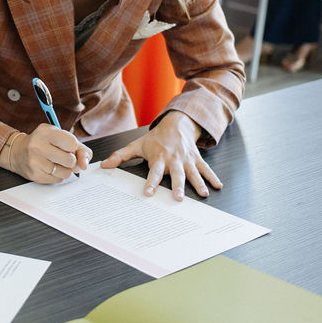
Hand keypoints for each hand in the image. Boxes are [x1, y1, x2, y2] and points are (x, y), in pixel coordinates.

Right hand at [0, 123, 91, 182]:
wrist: (18, 152)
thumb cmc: (43, 142)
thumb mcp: (59, 136)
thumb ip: (79, 147)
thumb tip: (84, 164)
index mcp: (46, 132)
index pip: (72, 143)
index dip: (73, 147)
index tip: (66, 146)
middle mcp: (38, 146)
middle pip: (70, 160)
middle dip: (71, 160)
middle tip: (62, 155)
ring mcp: (35, 162)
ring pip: (66, 172)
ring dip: (65, 169)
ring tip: (56, 162)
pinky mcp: (34, 175)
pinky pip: (58, 179)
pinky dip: (58, 175)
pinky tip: (49, 168)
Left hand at [101, 111, 220, 200]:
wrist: (176, 124)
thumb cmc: (155, 139)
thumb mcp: (137, 145)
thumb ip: (120, 156)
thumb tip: (104, 166)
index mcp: (158, 157)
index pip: (154, 172)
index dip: (151, 183)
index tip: (148, 193)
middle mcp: (173, 159)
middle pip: (176, 174)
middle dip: (178, 186)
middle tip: (178, 198)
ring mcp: (186, 159)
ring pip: (193, 172)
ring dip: (198, 183)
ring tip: (204, 194)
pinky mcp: (196, 159)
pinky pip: (205, 168)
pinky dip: (212, 177)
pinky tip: (217, 187)